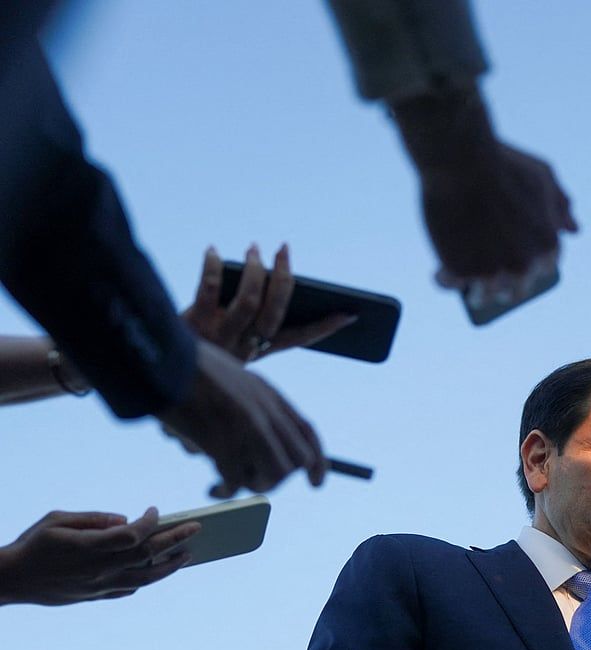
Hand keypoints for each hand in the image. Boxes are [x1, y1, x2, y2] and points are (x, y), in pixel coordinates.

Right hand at [0, 509, 199, 605]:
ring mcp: (99, 586)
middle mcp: (99, 569)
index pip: (133, 534)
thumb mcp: (57, 520)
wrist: (10, 580)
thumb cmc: (32, 544)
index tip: (156, 510)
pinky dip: (146, 580)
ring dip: (170, 566)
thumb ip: (94, 518)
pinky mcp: (95, 596)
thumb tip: (125, 519)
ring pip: (145, 578)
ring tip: (188, 554)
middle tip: (198, 527)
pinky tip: (157, 570)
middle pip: (147, 554)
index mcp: (90, 547)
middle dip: (175, 539)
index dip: (150, 521)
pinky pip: (129, 589)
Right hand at [156, 340, 326, 497]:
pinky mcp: (223, 441)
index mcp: (269, 394)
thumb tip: (257, 434)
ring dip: (254, 485)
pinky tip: (214, 488)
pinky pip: (237, 482)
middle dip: (278, 477)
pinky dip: (227, 491)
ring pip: (275, 474)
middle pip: (296, 460)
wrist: (161, 358)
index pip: (307, 432)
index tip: (317, 483)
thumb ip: (250, 403)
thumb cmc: (187, 369)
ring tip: (229, 482)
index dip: (318, 461)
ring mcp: (247, 426)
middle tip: (251, 479)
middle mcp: (266, 411)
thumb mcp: (233, 377)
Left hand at [181, 244, 354, 361]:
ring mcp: (218, 336)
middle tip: (284, 251)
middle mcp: (242, 347)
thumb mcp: (226, 344)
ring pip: (247, 301)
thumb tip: (263, 273)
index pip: (298, 339)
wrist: (154, 370)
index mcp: (257, 353)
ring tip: (253, 250)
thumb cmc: (196, 351)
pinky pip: (207, 290)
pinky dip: (212, 267)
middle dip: (283, 279)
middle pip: (274, 313)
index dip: (324, 327)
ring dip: (253, 271)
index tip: (348, 313)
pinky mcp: (192, 323)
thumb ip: (247, 320)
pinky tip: (212, 252)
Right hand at [422, 142, 577, 302]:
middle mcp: (524, 266)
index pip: (543, 271)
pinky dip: (444, 279)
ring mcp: (492, 272)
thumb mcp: (542, 176)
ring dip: (474, 289)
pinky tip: (441, 269)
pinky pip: (449, 286)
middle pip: (514, 291)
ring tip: (462, 271)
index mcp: (547, 246)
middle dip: (502, 283)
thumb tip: (573, 230)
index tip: (512, 259)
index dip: (527, 265)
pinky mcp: (460, 272)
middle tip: (485, 269)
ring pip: (483, 296)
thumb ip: (560, 206)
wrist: (460, 158)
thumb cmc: (501, 162)